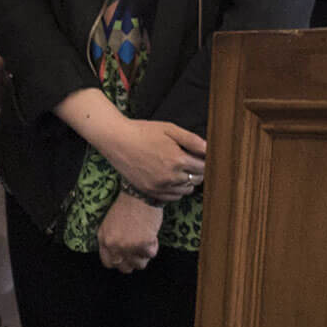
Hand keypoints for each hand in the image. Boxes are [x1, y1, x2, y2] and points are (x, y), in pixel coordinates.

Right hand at [91, 116, 205, 201]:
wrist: (115, 139)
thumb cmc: (142, 131)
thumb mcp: (169, 129)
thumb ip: (192, 140)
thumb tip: (210, 149)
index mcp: (178, 159)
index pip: (204, 167)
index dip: (205, 161)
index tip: (201, 156)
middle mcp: (171, 176)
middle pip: (198, 179)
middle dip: (197, 170)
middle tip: (189, 160)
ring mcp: (159, 186)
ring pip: (187, 190)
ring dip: (188, 180)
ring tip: (178, 168)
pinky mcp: (150, 191)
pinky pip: (173, 197)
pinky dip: (176, 189)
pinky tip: (170, 177)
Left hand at [96, 193, 162, 272]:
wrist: (139, 195)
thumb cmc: (126, 207)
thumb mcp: (109, 224)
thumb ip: (111, 240)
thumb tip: (119, 257)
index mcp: (104, 239)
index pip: (108, 263)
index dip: (119, 262)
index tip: (126, 257)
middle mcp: (114, 245)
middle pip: (124, 268)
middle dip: (133, 261)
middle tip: (139, 250)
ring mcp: (128, 246)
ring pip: (139, 264)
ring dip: (145, 255)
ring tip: (144, 240)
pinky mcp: (143, 244)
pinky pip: (151, 254)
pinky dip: (154, 246)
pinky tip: (150, 233)